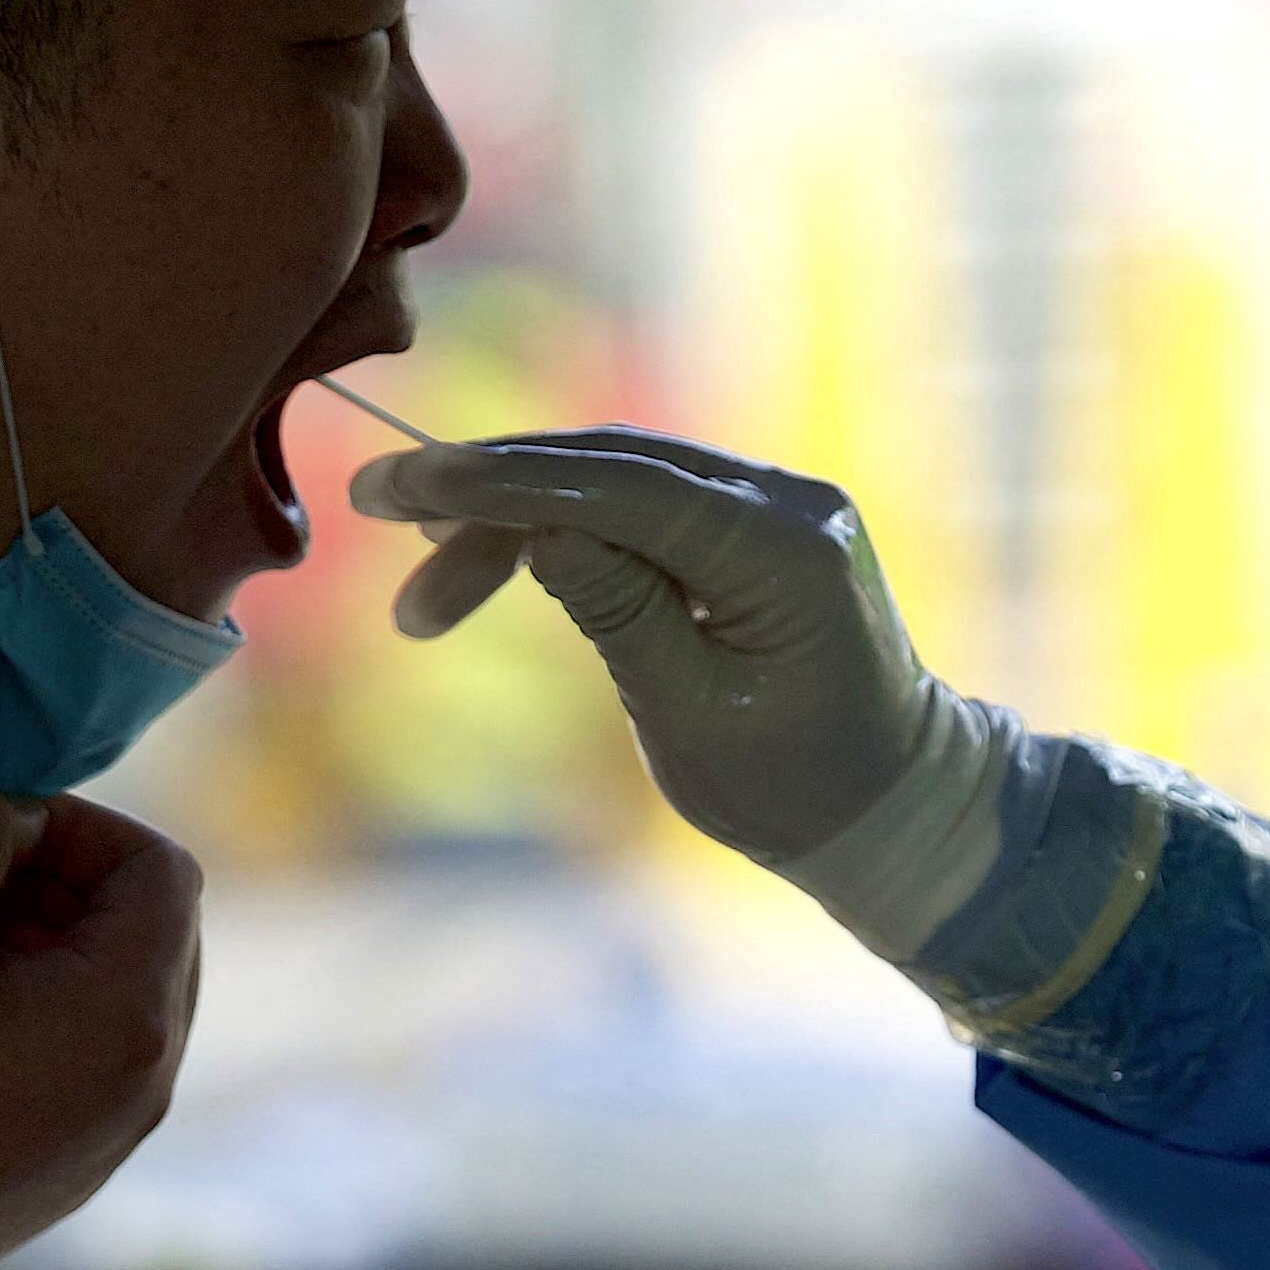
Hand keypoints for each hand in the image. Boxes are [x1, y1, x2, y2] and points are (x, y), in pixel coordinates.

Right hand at [0, 783, 201, 1258]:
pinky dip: (27, 1013)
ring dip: (34, 949)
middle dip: (56, 885)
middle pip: (146, 930)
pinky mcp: (68, 1166)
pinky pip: (77, 1057)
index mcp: (135, 1012)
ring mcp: (114, 1130)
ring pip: (107, 994)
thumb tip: (5, 813)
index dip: (77, 825)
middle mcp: (151, 1076)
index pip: (161, 868)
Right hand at [347, 430, 946, 865]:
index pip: (625, 490)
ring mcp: (779, 503)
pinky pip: (647, 499)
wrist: (890, 805)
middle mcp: (791, 502)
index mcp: (786, 553)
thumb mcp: (688, 718)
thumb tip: (537, 530)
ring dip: (520, 512)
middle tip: (379, 509)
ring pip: (620, 474)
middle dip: (493, 489)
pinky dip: (571, 521)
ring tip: (428, 572)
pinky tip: (496, 550)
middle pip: (612, 465)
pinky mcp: (756, 522)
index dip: (507, 483)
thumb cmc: (794, 788)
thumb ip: (617, 614)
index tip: (407, 483)